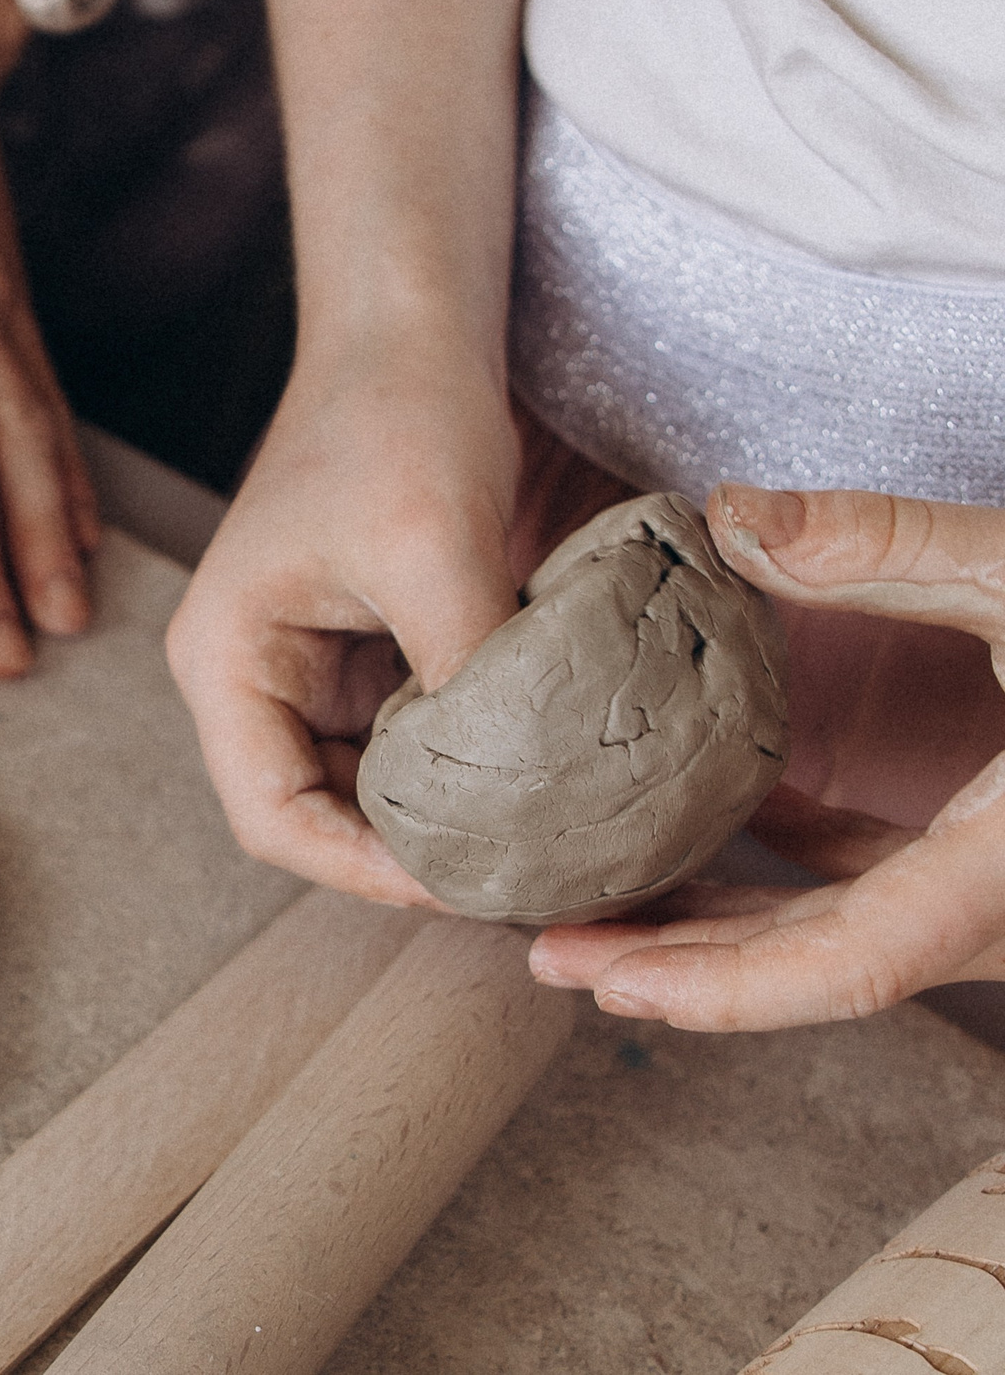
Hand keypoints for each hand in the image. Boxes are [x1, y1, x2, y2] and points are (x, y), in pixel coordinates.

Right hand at [166, 341, 523, 903]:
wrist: (413, 332)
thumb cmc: (394, 417)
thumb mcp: (432, 548)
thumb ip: (466, 675)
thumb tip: (523, 797)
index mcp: (227, 660)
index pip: (274, 817)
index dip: (365, 870)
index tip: (469, 884)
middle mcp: (255, 678)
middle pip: (320, 818)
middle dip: (415, 857)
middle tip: (525, 880)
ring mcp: (313, 672)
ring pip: (374, 792)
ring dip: (449, 822)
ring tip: (544, 845)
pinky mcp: (373, 655)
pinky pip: (417, 746)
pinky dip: (473, 773)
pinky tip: (542, 784)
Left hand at [530, 486, 1004, 1030]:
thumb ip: (895, 547)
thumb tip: (733, 515)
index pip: (854, 964)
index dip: (727, 990)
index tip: (615, 987)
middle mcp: (1000, 901)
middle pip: (819, 966)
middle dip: (680, 972)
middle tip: (546, 949)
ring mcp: (992, 888)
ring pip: (836, 937)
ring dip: (714, 931)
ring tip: (583, 911)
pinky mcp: (986, 856)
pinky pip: (867, 891)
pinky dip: (773, 882)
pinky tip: (685, 845)